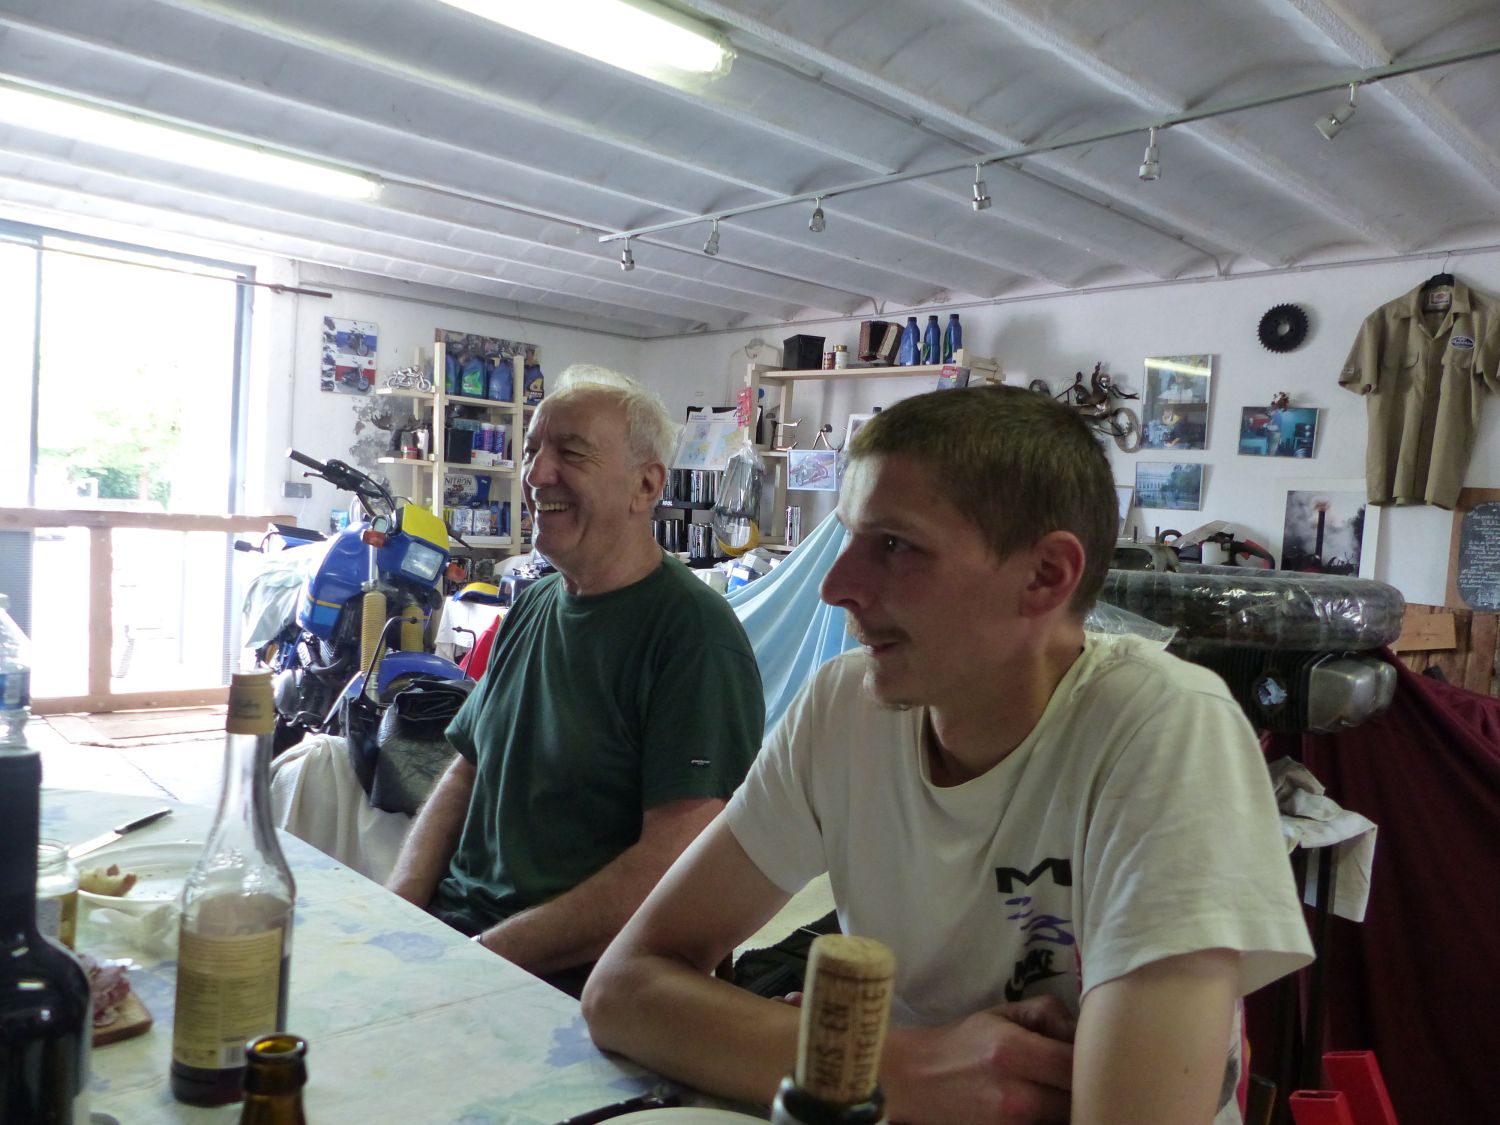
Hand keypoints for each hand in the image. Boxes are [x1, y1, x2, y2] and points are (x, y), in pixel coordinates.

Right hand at [882, 996, 1075, 1124]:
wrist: (917, 1080)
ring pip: (1065, 1120)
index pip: (1076, 1064)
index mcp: (1013, 1052)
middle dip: (1086, 1088)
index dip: (1093, 1060)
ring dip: (1070, 1106)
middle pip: (1078, 1100)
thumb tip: (1082, 1029)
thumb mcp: (1002, 1014)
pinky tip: (1046, 1106)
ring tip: (1063, 1091)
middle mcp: (1015, 1095)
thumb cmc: (964, 1043)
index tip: (1094, 1055)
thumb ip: (1047, 1013)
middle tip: (1086, 1077)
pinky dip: (1051, 1119)